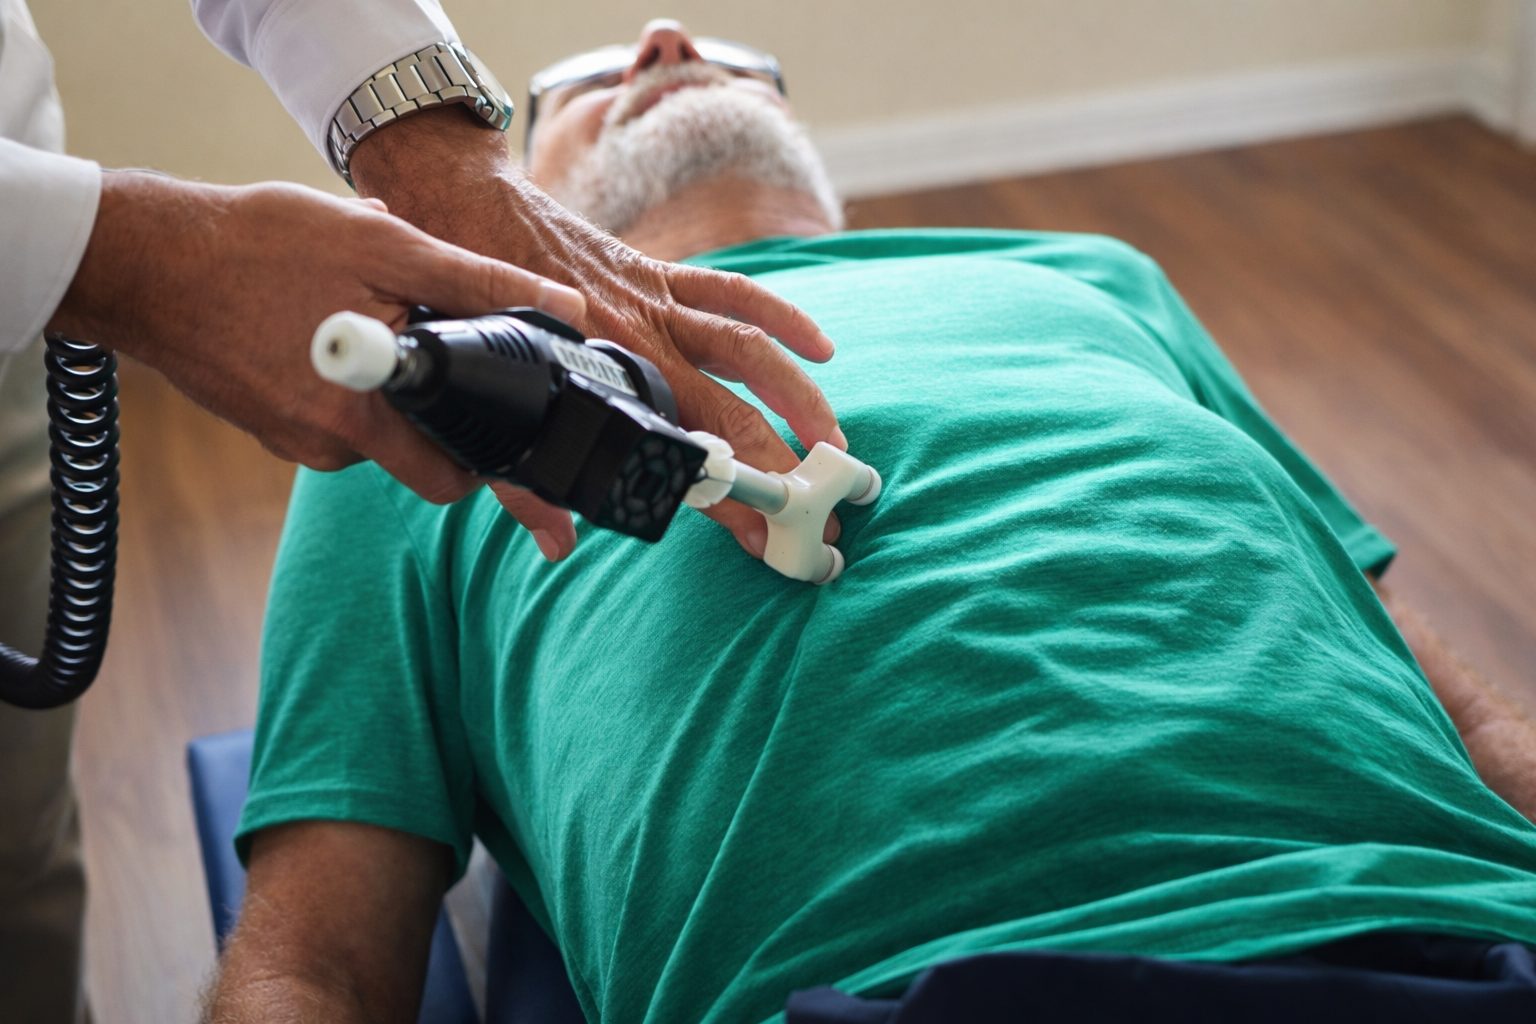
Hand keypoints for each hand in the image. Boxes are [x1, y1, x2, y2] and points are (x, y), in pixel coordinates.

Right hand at [47, 171, 584, 504]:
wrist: (144, 261)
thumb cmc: (259, 247)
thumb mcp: (386, 246)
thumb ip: (479, 285)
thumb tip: (565, 308)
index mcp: (363, 419)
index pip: (454, 476)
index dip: (493, 455)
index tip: (513, 426)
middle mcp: (327, 447)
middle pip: (420, 448)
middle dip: (440, 402)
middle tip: (436, 342)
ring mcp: (293, 440)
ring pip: (378, 424)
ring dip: (393, 377)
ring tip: (372, 307)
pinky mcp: (268, 426)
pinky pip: (336, 410)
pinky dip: (352, 374)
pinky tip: (331, 315)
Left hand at [349, 107, 843, 560]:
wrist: (456, 200)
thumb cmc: (463, 304)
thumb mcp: (485, 398)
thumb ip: (521, 476)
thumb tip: (558, 543)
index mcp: (598, 380)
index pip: (681, 454)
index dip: (728, 501)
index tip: (764, 539)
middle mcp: (637, 342)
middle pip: (729, 414)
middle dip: (779, 467)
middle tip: (818, 511)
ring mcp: (653, 302)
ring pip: (747, 353)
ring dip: (797, 398)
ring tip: (833, 443)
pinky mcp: (656, 272)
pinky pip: (731, 293)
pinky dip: (779, 317)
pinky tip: (821, 347)